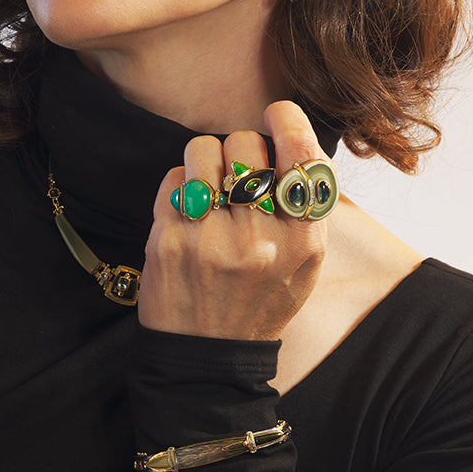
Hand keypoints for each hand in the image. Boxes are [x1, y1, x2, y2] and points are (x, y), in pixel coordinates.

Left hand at [138, 101, 329, 341]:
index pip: (303, 156)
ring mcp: (210, 238)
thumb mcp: (303, 264)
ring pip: (202, 150)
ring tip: (209, 187)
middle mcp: (259, 238)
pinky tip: (188, 211)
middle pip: (246, 145)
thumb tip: (290, 140)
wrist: (208, 357)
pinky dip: (179, 185)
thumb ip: (304, 207)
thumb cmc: (258, 301)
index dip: (288, 121)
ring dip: (204, 160)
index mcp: (302, 241)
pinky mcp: (169, 240)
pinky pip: (173, 177)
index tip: (276, 114)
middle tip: (237, 176)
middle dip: (240, 150)